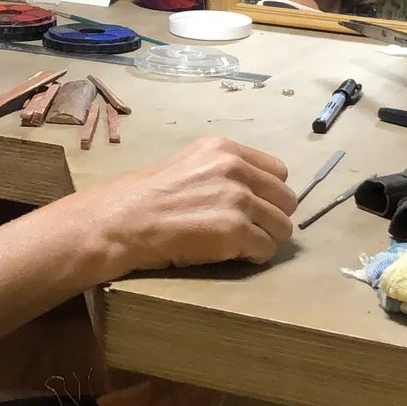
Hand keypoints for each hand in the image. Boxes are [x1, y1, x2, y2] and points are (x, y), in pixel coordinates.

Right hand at [81, 137, 294, 270]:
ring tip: (240, 245)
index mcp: (224, 149)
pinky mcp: (234, 231)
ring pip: (282, 227)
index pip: (278, 171)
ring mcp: (237, 200)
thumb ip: (221, 171)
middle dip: (271, 218)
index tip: (254, 208)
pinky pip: (267, 249)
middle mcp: (235, 169)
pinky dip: (254, 256)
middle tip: (248, 231)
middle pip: (286, 200)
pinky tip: (233, 255)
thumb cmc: (143, 197)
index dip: (268, 194)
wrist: (120, 222)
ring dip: (265, 239)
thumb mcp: (188, 164)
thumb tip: (253, 191)